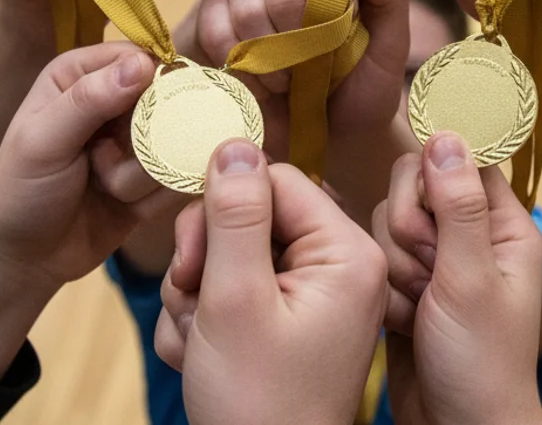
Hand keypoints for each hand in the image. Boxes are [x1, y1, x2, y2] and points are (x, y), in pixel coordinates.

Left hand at [0, 42, 178, 288]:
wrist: (25, 258)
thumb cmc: (20, 192)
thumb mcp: (43, 142)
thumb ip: (88, 100)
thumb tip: (143, 64)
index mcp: (80, 73)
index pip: (139, 58)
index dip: (149, 85)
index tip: (135, 119)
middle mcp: (114, 98)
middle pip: (167, 102)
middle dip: (142, 141)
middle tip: (101, 164)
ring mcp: (137, 138)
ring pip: (175, 145)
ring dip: (138, 176)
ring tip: (101, 187)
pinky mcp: (156, 175)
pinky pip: (179, 178)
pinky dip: (151, 197)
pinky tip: (121, 206)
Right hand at [154, 140, 387, 424]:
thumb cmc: (258, 402)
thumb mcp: (235, 298)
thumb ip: (234, 215)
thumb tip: (235, 143)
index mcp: (347, 253)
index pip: (278, 178)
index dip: (225, 206)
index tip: (193, 255)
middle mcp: (340, 268)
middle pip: (253, 214)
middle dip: (207, 258)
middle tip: (193, 301)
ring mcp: (315, 297)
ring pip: (234, 253)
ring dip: (198, 293)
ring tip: (198, 340)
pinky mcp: (290, 321)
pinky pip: (237, 290)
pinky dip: (207, 318)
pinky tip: (201, 353)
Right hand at [192, 0, 408, 161]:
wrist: (330, 134)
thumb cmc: (363, 84)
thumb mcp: (391, 40)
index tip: (346, 23)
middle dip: (308, 36)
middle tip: (319, 61)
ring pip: (248, 8)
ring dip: (278, 58)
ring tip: (294, 78)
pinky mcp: (211, 21)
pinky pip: (217, 32)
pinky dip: (249, 70)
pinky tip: (267, 84)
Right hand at [373, 133, 541, 424]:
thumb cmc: (482, 362)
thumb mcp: (472, 278)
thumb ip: (458, 206)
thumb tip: (446, 135)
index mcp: (501, 226)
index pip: (458, 160)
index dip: (433, 182)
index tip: (429, 217)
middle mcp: (468, 236)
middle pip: (412, 188)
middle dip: (408, 233)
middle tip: (430, 274)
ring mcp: (435, 261)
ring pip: (385, 223)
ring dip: (395, 268)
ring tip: (420, 307)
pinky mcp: (405, 284)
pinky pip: (373, 258)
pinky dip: (384, 291)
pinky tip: (404, 322)